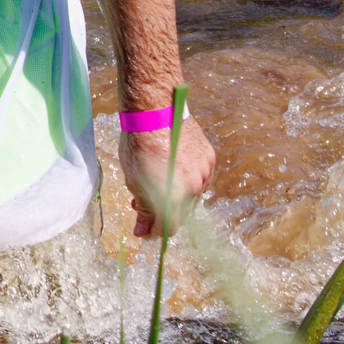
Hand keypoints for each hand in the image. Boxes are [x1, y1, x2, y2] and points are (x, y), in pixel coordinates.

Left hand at [123, 117, 217, 237]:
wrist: (154, 111)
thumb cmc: (139, 145)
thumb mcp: (134, 181)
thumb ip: (143, 208)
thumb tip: (143, 232)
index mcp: (174, 196)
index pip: (170, 227)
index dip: (155, 231)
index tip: (144, 229)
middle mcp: (194, 188)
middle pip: (182, 212)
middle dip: (162, 211)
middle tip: (142, 202)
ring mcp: (205, 171)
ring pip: (192, 194)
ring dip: (176, 194)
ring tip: (156, 182)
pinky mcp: (209, 157)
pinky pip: (201, 177)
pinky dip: (187, 178)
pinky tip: (171, 168)